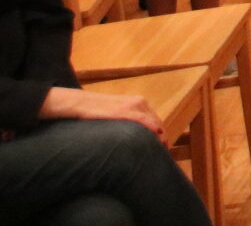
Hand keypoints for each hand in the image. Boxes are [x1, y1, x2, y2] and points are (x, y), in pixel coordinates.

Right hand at [39, 87, 166, 143]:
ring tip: (160, 153)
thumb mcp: (117, 115)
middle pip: (158, 123)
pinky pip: (144, 121)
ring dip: (159, 137)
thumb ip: (128, 121)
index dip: (161, 135)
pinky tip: (155, 140)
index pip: (156, 121)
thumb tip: (134, 138)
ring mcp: (132, 105)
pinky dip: (152, 130)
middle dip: (162, 138)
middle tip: (164, 154)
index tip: (163, 148)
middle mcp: (139, 102)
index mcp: (139, 102)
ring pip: (154, 123)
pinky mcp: (124, 110)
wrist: (79, 103)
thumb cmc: (95, 111)